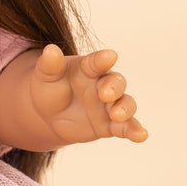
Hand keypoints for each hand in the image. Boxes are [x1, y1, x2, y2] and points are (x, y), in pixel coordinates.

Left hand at [24, 44, 148, 143]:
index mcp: (88, 67)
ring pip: (125, 104)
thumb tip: (50, 50)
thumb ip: (50, 65)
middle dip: (113, 87)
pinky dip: (135, 131)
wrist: (49, 114)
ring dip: (125, 109)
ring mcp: (109, 105)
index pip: (96, 62)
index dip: (102, 60)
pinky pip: (126, 127)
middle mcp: (103, 84)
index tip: (110, 56)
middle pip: (116, 82)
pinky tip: (141, 136)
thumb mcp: (45, 76)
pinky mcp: (110, 125)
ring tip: (118, 115)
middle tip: (105, 94)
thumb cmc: (49, 88)